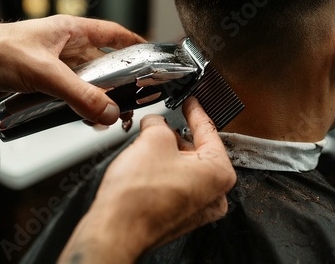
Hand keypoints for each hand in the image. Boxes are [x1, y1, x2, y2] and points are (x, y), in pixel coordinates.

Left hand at [0, 15, 144, 124]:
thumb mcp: (44, 72)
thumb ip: (79, 95)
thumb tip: (109, 111)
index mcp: (71, 30)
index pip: (113, 34)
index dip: (134, 44)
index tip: (150, 57)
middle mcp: (65, 48)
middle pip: (104, 64)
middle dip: (118, 82)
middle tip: (131, 99)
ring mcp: (55, 66)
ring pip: (88, 83)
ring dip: (99, 99)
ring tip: (109, 115)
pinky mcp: (44, 84)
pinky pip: (71, 96)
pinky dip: (81, 108)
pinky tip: (86, 118)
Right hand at [58, 97, 235, 263]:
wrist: (115, 231)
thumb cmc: (139, 198)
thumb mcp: (153, 140)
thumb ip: (159, 124)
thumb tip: (156, 123)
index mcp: (219, 174)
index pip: (209, 132)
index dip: (195, 112)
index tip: (191, 103)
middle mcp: (214, 195)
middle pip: (198, 151)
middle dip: (178, 134)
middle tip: (163, 120)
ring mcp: (197, 209)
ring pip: (185, 168)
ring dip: (168, 152)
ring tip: (149, 141)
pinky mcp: (178, 216)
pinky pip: (176, 184)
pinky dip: (164, 170)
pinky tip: (146, 162)